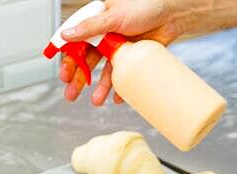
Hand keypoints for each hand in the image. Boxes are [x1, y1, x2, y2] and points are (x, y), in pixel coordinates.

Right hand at [58, 0, 188, 105]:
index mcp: (97, 23)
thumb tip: (66, 35)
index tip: (63, 74)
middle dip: (79, 79)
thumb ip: (89, 28)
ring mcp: (119, 48)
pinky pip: (124, 76)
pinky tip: (117, 98)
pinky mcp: (133, 58)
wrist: (173, 13)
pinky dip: (120, 88)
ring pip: (105, 71)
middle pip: (87, 61)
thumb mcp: (113, 16)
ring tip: (96, 101)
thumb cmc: (145, 5)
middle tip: (71, 94)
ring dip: (100, 87)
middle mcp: (105, 37)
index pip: (76, 43)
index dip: (68, 59)